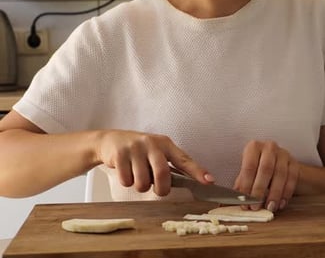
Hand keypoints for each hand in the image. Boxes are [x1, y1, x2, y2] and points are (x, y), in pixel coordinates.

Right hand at [95, 130, 213, 195]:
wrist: (109, 140)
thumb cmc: (139, 150)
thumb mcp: (157, 152)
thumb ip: (171, 165)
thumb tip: (189, 183)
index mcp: (166, 144)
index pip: (185, 159)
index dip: (197, 171)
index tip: (209, 181)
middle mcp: (152, 143)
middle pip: (162, 174)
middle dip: (161, 189)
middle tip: (159, 190)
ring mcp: (135, 148)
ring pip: (142, 181)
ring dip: (140, 186)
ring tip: (137, 176)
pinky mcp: (120, 154)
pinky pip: (126, 180)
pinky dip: (126, 182)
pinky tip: (125, 171)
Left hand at [234, 140, 299, 211]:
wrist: (277, 162)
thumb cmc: (257, 167)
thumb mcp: (247, 172)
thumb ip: (241, 184)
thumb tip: (232, 200)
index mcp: (254, 147)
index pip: (249, 166)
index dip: (246, 185)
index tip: (244, 200)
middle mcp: (269, 148)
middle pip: (266, 169)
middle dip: (260, 190)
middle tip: (255, 206)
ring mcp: (284, 154)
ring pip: (280, 175)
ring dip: (274, 194)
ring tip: (269, 207)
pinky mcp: (294, 163)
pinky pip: (292, 179)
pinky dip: (286, 193)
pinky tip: (280, 204)